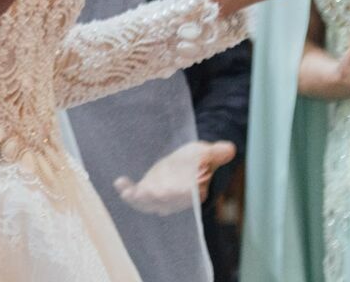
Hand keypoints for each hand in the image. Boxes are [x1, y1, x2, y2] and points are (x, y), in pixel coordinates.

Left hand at [114, 139, 237, 213]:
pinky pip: (136, 194)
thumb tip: (230, 148)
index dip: (182, 194)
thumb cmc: (199, 158)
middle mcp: (176, 199)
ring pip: (148, 202)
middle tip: (146, 191)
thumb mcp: (207, 152)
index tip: (175, 190)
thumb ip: (216, 152)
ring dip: (137, 199)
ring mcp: (160, 197)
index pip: (189, 196)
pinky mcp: (147, 191)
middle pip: (166, 201)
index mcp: (195, 192)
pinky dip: (127, 190)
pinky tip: (119, 182)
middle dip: (155, 198)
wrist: (186, 163)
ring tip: (127, 191)